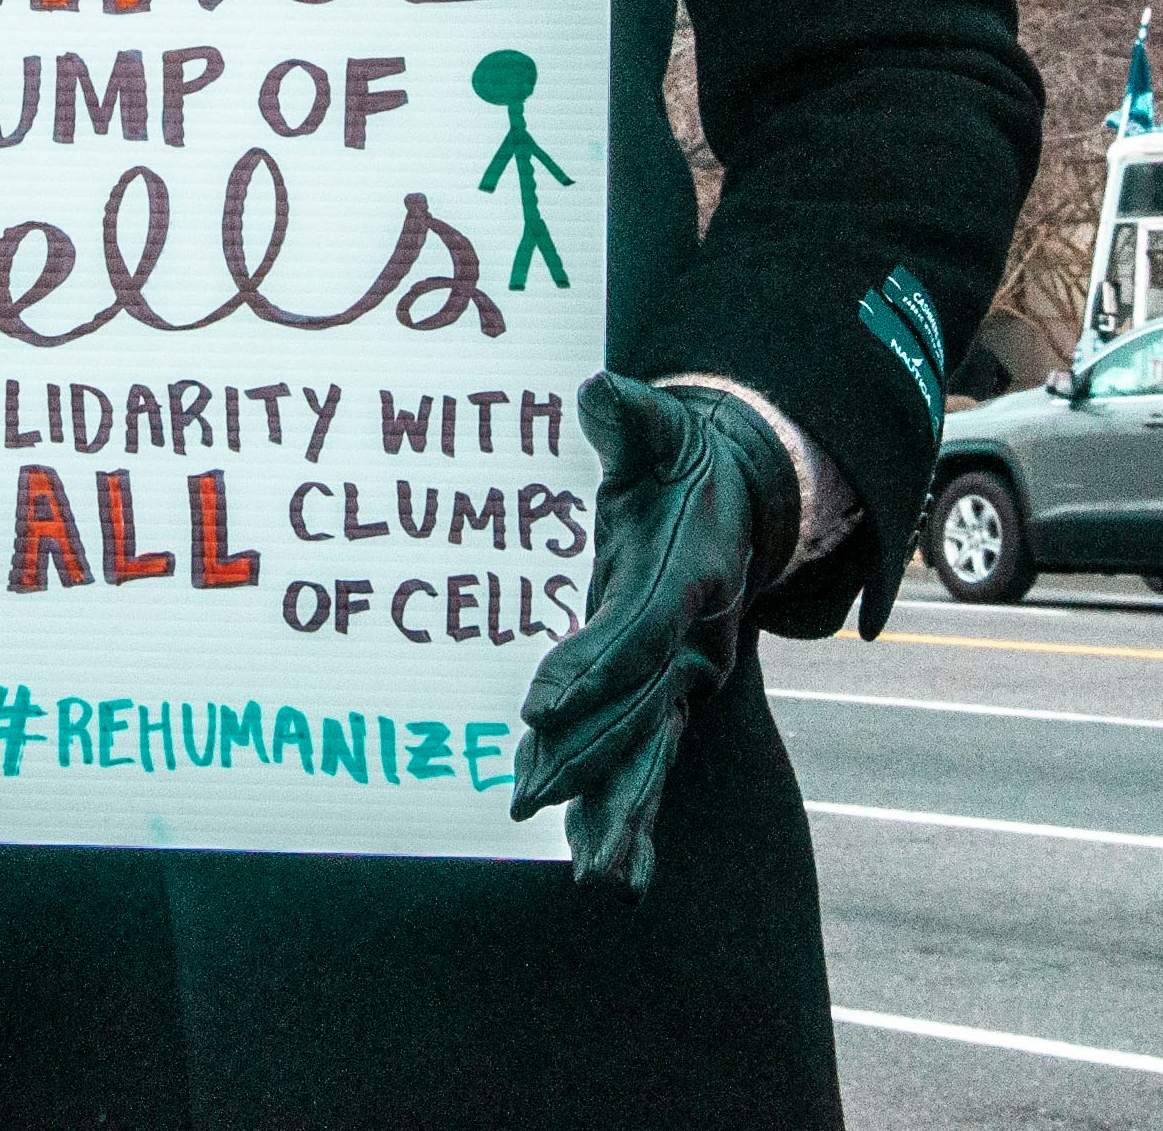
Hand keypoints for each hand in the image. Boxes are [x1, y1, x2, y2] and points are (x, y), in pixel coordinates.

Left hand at [511, 373, 799, 899]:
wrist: (735, 495)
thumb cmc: (681, 457)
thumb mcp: (661, 427)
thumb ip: (631, 417)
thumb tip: (599, 391)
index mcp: (689, 574)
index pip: (638, 629)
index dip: (594, 667)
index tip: (538, 703)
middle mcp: (693, 637)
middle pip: (642, 708)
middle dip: (588, 755)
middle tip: (525, 793)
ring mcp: (682, 673)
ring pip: (652, 751)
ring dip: (617, 807)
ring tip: (589, 870)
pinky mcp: (666, 692)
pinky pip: (651, 760)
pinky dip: (636, 814)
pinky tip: (614, 870)